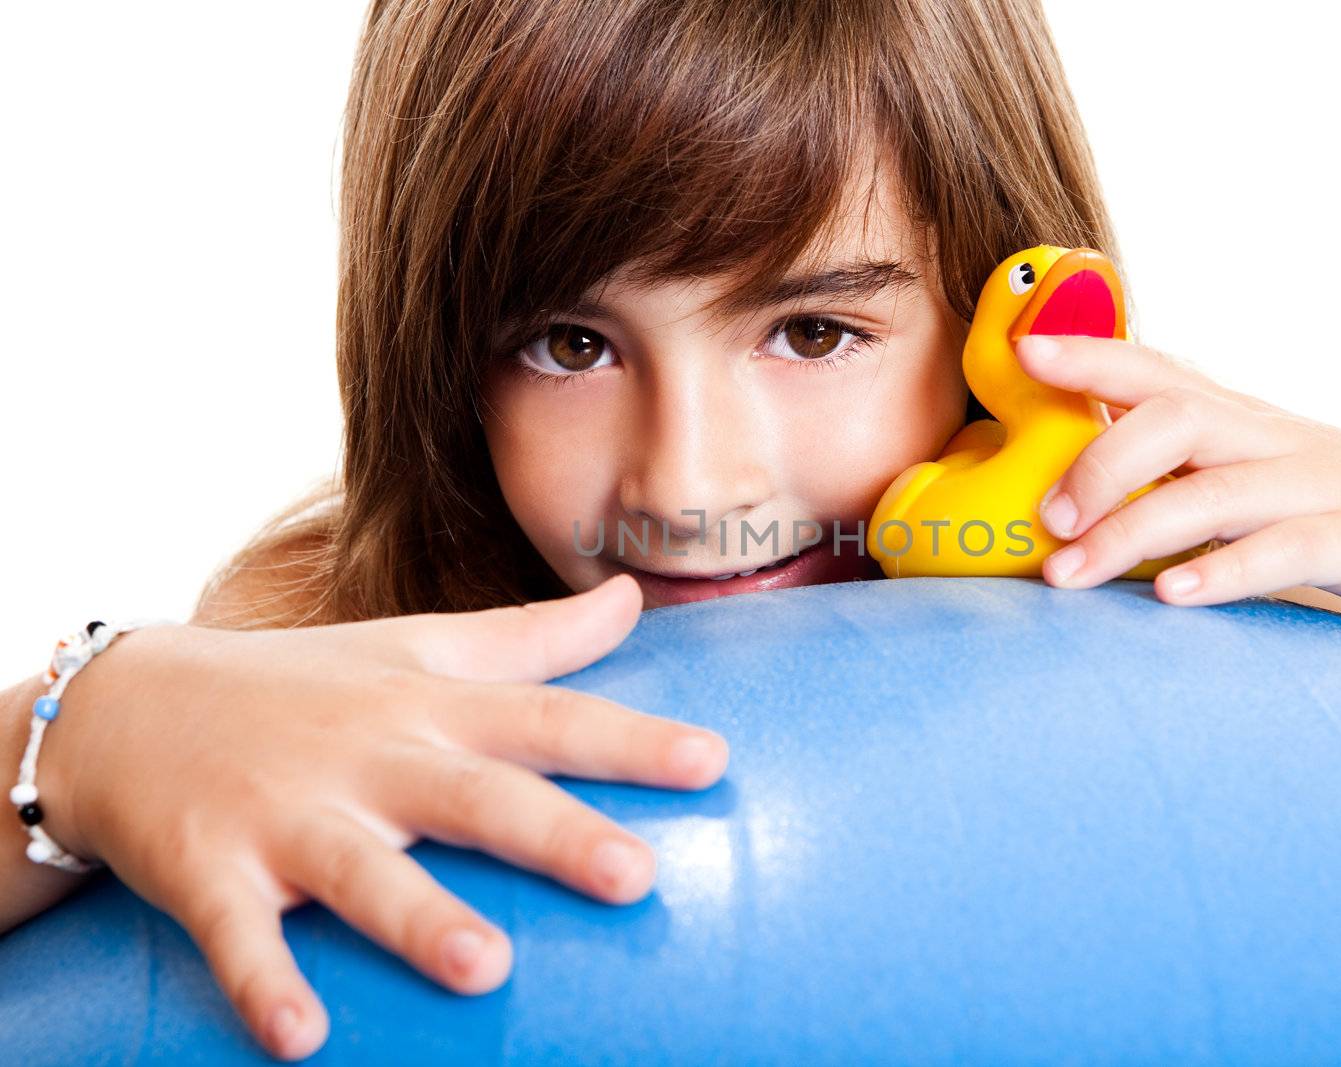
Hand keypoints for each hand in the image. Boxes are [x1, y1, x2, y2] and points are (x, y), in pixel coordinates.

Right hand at [36, 573, 725, 1060]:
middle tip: (637, 878)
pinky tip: (300, 1038)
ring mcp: (286, 814)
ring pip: (363, 871)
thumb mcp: (417, 646)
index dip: (629, 741)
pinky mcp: (208, 869)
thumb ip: (532, 637)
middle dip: (556, 836)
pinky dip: (264, 982)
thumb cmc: (302, 683)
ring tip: (487, 968)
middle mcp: (369, 756)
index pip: (545, 718)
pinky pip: (238, 935)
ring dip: (420, 918)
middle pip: (476, 796)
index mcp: (426, 706)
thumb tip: (631, 598)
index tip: (713, 762)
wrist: (125, 704)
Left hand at [1016, 334, 1340, 644]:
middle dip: (1098, 462)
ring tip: (1068, 574)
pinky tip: (1171, 597)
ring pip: (1214, 489)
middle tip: (1044, 521)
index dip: (1090, 353)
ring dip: (1130, 532)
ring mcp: (1321, 487)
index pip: (1158, 369)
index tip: (1022, 351)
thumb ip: (1181, 481)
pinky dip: (1223, 570)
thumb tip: (1073, 504)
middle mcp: (1275, 441)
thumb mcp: (1260, 483)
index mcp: (1243, 422)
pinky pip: (1288, 548)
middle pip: (1176, 416)